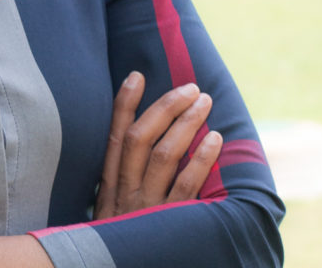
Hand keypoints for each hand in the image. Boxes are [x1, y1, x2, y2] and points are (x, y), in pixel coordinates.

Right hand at [94, 71, 222, 219]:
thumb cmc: (118, 245)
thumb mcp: (110, 212)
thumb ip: (120, 181)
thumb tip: (134, 142)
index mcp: (107, 185)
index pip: (114, 135)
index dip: (123, 103)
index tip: (137, 75)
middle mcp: (124, 191)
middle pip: (140, 138)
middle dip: (165, 107)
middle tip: (189, 86)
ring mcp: (146, 208)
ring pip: (164, 155)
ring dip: (185, 124)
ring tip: (203, 102)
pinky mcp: (169, 225)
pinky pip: (187, 188)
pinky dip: (201, 160)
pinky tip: (214, 140)